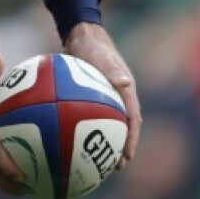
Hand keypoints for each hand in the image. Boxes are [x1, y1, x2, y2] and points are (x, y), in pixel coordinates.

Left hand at [63, 22, 141, 168]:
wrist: (79, 33)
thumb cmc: (91, 43)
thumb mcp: (101, 55)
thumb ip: (111, 69)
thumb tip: (126, 83)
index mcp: (125, 90)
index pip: (133, 119)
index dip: (132, 139)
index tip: (127, 156)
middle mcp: (118, 96)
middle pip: (122, 127)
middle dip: (121, 147)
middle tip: (115, 165)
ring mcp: (105, 96)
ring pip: (106, 123)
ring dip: (103, 140)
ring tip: (94, 159)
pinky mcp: (91, 96)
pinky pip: (88, 116)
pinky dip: (82, 128)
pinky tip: (67, 139)